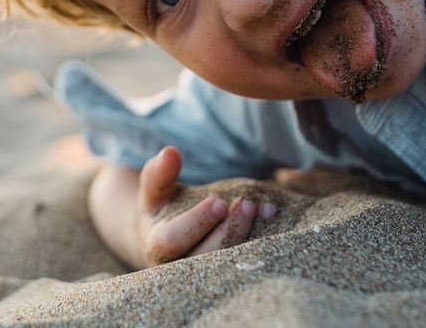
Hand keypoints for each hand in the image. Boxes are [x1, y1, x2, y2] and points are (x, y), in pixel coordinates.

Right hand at [135, 146, 275, 266]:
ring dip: (247, 236)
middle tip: (247, 203)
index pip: (174, 239)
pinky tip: (270, 217)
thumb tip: (170, 152)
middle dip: (229, 230)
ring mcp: (204, 274)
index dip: (198, 221)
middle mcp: (179, 267)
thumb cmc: (162, 207)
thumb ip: (160, 172)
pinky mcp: (225, 272)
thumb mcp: (155, 189)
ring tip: (263, 209)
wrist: (169, 235)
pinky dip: (260, 242)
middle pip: (206, 256)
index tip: (219, 201)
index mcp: (157, 246)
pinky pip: (243, 262)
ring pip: (228, 264)